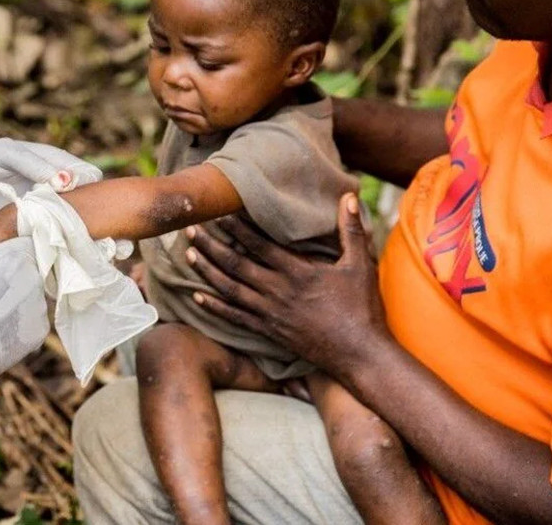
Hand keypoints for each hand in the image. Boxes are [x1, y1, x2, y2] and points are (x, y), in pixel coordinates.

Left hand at [0, 138, 101, 254]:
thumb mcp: (3, 155)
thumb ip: (32, 163)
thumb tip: (67, 181)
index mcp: (51, 165)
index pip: (83, 172)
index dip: (89, 181)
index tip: (85, 192)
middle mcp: (54, 191)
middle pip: (86, 200)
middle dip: (94, 210)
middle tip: (92, 219)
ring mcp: (46, 216)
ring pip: (76, 223)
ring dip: (85, 230)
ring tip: (93, 238)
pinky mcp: (34, 237)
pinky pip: (56, 242)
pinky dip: (65, 246)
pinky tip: (71, 251)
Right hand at [0, 237, 48, 410]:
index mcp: (16, 257)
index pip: (25, 249)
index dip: (13, 259)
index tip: (2, 269)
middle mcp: (34, 279)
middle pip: (32, 275)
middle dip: (18, 283)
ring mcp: (40, 306)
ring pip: (33, 300)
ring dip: (20, 305)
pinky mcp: (40, 330)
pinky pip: (33, 323)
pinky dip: (21, 326)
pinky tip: (2, 331)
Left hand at [185, 194, 392, 378]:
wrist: (360, 354)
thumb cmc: (362, 308)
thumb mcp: (360, 265)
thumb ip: (351, 230)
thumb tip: (349, 196)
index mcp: (298, 272)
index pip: (259, 245)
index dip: (236, 229)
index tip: (218, 213)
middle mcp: (278, 292)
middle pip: (236, 265)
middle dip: (211, 246)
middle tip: (190, 230)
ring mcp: (270, 314)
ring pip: (230, 290)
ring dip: (207, 271)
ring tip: (189, 254)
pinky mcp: (268, 332)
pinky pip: (235, 317)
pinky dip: (214, 306)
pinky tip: (197, 296)